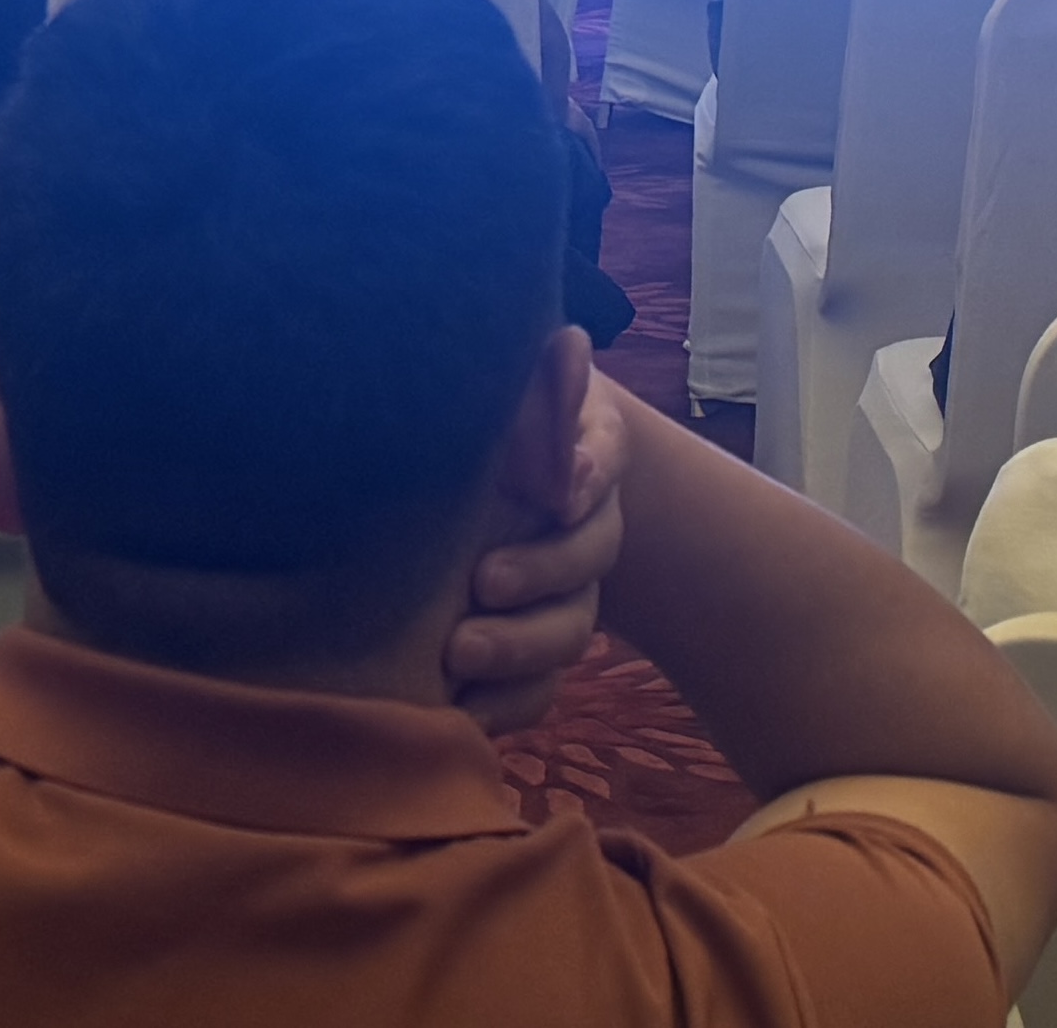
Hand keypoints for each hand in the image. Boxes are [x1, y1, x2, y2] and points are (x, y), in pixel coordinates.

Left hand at [445, 373, 632, 730]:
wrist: (479, 481)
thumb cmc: (492, 421)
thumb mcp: (517, 390)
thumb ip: (543, 379)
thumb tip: (570, 344)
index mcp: (578, 458)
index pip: (599, 463)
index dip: (587, 478)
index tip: (559, 494)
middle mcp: (582, 530)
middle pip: (586, 562)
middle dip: (542, 576)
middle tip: (482, 584)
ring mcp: (561, 595)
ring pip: (567, 633)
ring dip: (520, 650)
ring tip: (457, 652)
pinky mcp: (527, 651)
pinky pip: (538, 692)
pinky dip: (505, 706)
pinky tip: (462, 710)